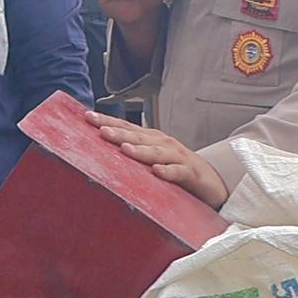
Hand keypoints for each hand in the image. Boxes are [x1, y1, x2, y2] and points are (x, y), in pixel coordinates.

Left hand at [91, 116, 229, 209]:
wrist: (211, 180)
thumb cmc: (175, 166)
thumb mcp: (151, 157)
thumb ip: (130, 153)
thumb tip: (97, 151)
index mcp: (150, 138)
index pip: (125, 127)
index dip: (107, 121)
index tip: (87, 116)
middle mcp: (162, 143)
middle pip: (138, 136)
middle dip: (119, 132)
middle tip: (101, 130)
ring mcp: (177, 157)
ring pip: (157, 153)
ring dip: (141, 150)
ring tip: (125, 148)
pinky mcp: (190, 174)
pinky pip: (178, 172)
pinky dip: (168, 171)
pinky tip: (157, 171)